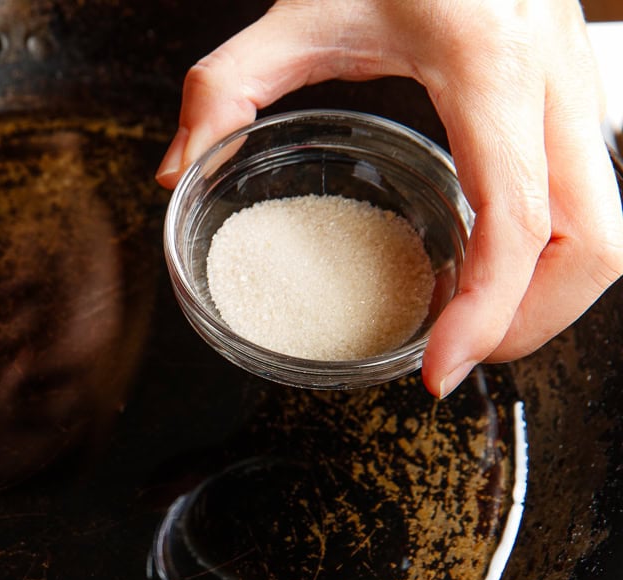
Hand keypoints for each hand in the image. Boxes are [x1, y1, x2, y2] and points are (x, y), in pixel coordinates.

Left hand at [156, 0, 622, 396]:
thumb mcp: (296, 9)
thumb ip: (224, 88)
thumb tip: (174, 172)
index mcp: (488, 66)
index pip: (518, 217)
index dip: (487, 311)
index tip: (438, 369)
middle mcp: (555, 80)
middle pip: (597, 242)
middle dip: (533, 323)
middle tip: (456, 358)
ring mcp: (580, 86)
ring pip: (613, 226)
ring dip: (553, 296)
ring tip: (473, 326)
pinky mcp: (578, 95)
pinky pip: (596, 199)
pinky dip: (555, 255)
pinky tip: (491, 270)